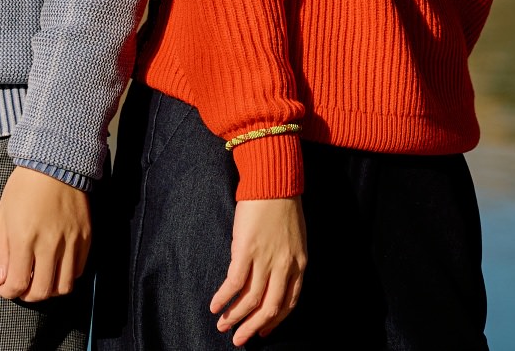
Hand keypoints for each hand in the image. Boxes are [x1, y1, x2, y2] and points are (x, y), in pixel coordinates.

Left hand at [0, 166, 91, 301]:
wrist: (57, 161)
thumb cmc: (25, 186)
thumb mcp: (2, 214)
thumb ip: (1, 250)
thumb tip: (2, 279)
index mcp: (25, 238)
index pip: (18, 283)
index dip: (8, 292)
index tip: (6, 288)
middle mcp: (49, 243)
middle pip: (42, 291)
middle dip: (28, 295)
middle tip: (23, 287)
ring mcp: (70, 240)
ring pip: (64, 286)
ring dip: (50, 290)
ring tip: (42, 279)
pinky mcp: (85, 236)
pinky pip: (79, 270)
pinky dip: (67, 275)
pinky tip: (57, 266)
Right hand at [211, 197, 306, 344]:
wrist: (273, 178)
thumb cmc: (283, 202)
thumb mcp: (294, 236)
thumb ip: (285, 258)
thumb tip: (268, 276)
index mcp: (299, 263)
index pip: (289, 302)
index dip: (274, 320)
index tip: (262, 329)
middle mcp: (284, 266)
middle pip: (269, 308)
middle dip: (252, 327)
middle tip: (239, 339)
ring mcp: (266, 259)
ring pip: (250, 300)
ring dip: (235, 316)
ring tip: (222, 324)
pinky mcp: (246, 250)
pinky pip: (234, 283)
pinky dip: (224, 298)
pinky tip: (215, 305)